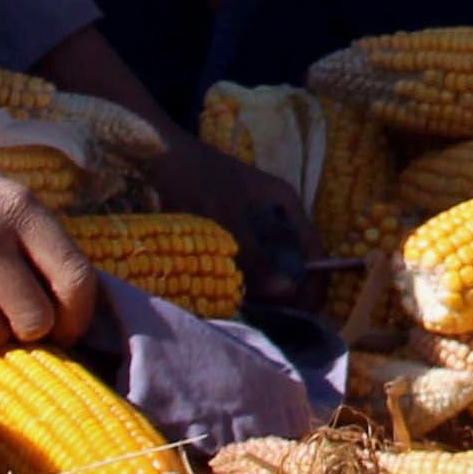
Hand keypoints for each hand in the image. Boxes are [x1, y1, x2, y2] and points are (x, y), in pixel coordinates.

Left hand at [28, 20, 312, 301]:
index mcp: (286, 203)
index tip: (306, 313)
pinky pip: (247, 260)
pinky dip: (244, 278)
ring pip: (269, 263)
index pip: (314, 250)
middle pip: (293, 260)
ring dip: (264, 288)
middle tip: (277, 319)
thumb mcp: (227, 219)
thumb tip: (287, 291)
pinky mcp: (231, 230)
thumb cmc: (196, 178)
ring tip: (255, 312)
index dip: (314, 283)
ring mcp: (253, 221)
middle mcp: (275, 213)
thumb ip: (256, 256)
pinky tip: (234, 295)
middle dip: (288, 290)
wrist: (157, 154)